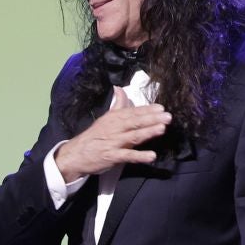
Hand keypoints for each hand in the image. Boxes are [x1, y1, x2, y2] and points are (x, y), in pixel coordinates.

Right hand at [53, 88, 170, 180]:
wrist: (76, 154)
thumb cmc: (94, 136)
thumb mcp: (105, 117)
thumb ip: (117, 104)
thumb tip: (120, 88)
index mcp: (114, 118)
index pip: (133, 112)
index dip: (147, 109)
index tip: (161, 107)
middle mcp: (115, 128)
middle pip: (135, 122)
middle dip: (152, 118)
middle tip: (168, 116)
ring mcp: (114, 142)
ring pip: (133, 136)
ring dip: (148, 132)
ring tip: (162, 129)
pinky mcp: (112, 156)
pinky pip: (128, 156)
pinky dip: (139, 156)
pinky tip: (151, 156)